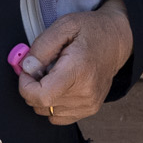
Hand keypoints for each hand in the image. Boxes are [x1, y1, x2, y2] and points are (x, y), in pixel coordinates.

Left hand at [16, 0, 133, 124]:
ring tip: (55, 75)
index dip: (25, 86)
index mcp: (78, 70)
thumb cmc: (90, 31)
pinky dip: (53, 104)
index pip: (41, 96)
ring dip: (43, 95)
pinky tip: (61, 87)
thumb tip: (27, 68)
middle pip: (41, 104)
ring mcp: (89, 104)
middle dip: (33, 87)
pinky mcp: (90, 109)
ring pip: (47, 111)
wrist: (116, 41)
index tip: (27, 71)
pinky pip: (57, 117)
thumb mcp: (64, 25)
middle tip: (43, 67)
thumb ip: (42, 46)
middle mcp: (85, 92)